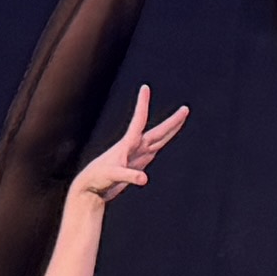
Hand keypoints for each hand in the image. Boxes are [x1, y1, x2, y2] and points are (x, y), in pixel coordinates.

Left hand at [71, 88, 182, 203]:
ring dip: (171, 129)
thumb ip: (128, 176)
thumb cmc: (98, 178)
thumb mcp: (113, 176)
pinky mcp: (137, 163)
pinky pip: (155, 149)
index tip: (145, 87)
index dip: (142, 103)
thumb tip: (144, 179)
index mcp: (128, 144)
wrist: (91, 188)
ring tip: (182, 118)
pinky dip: (163, 142)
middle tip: (185, 109)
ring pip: (159, 139)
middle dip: (173, 121)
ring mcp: (137, 154)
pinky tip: (165, 139)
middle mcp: (134, 146)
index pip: (139, 120)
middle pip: (158, 131)